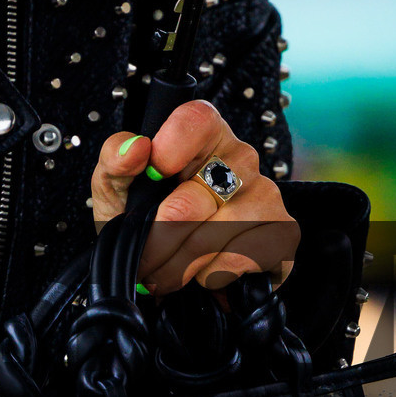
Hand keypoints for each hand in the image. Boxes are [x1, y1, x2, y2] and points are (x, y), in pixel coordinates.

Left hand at [90, 100, 297, 293]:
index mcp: (204, 135)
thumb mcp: (116, 186)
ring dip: (176, 267)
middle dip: (154, 243)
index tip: (152, 178)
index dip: (166, 151)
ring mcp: (266, 195)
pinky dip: (210, 276)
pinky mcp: (281, 234)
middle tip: (143, 257)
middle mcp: (240, 159)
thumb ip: (115, 160)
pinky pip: (236, 261)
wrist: (173, 266)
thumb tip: (135, 148)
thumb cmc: (145, 217)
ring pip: (209, 239)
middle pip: (187, 204)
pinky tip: (203, 270)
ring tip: (167, 270)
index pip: (194, 121)